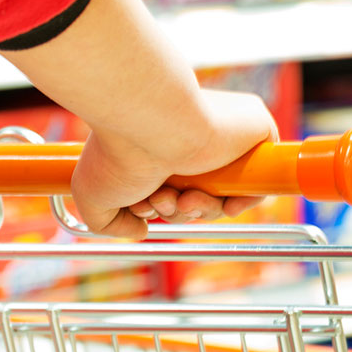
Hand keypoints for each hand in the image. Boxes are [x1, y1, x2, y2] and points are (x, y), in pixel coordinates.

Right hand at [70, 90, 278, 237]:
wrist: (150, 120)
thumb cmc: (118, 153)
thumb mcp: (93, 196)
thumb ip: (109, 223)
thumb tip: (141, 230)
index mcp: (162, 148)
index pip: (174, 191)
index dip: (163, 208)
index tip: (144, 207)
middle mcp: (192, 141)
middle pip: (198, 198)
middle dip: (178, 211)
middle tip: (159, 201)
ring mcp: (224, 136)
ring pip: (224, 196)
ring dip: (200, 210)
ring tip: (176, 196)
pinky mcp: (255, 130)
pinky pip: (258, 182)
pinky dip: (241, 201)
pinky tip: (216, 201)